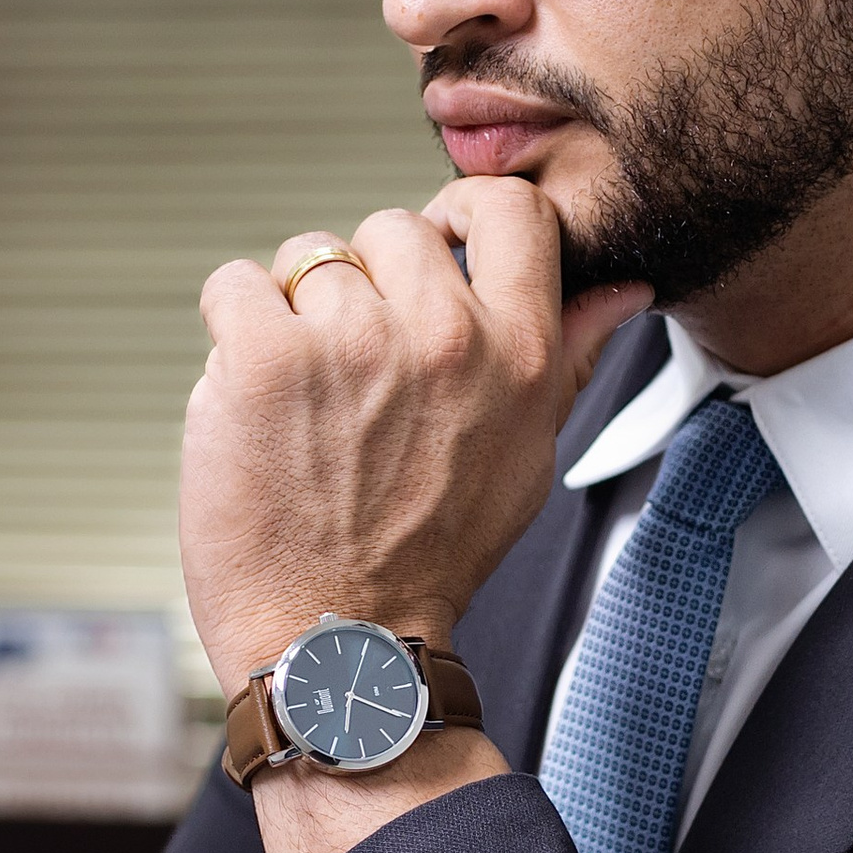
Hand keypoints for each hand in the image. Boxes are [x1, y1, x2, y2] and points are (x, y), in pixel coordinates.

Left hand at [181, 173, 647, 702]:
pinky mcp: (264, 359)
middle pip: (392, 230)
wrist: (337, 640)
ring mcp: (351, 343)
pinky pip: (234, 284)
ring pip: (307, 258)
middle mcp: (445, 338)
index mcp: (519, 354)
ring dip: (295, 313)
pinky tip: (254, 395)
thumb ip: (570, 356)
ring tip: (305, 398)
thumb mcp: (529, 455)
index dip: (460, 217)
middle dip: (366, 285)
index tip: (433, 248)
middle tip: (356, 369)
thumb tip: (620, 288)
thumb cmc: (429, 556)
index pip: (511, 212)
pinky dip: (232, 329)